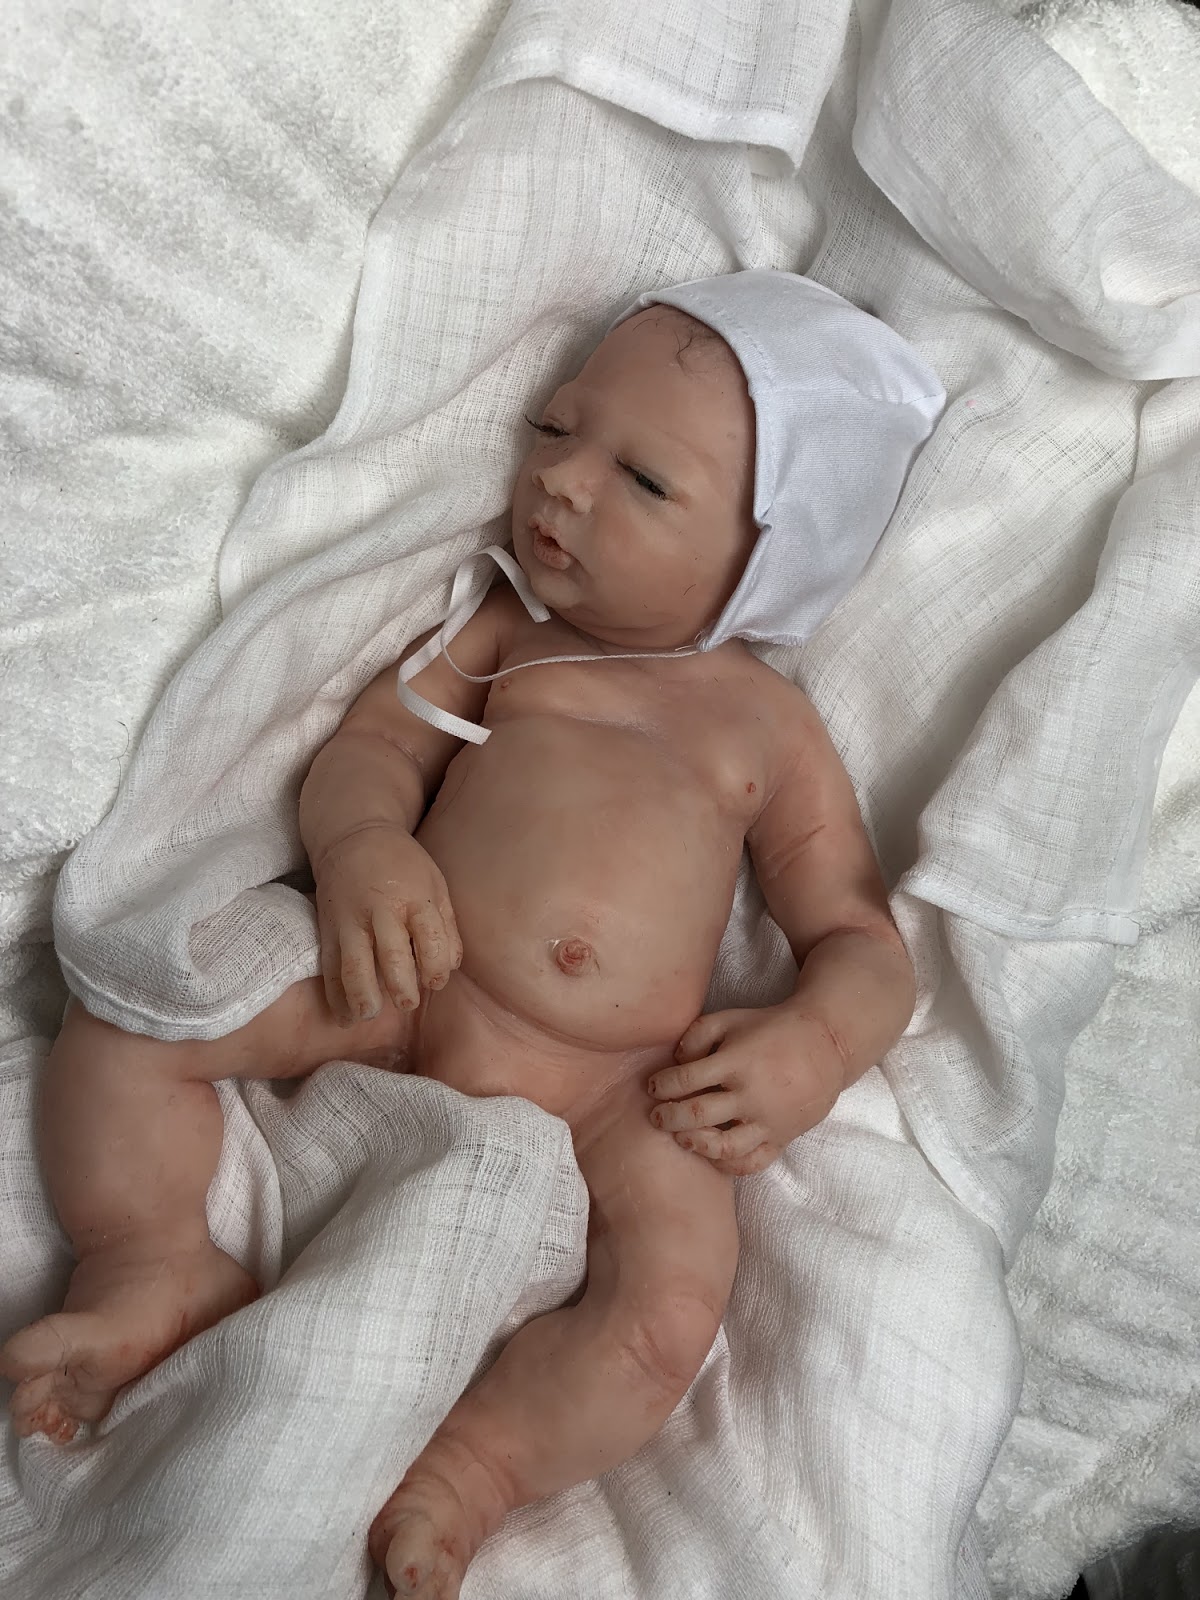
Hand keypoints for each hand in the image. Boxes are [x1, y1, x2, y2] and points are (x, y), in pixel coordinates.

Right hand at [313, 826, 461, 1020]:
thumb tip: (450, 967)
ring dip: (362, 995)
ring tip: (368, 1015)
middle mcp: (381, 910)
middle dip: (401, 987)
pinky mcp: (328, 929)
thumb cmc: (402, 864)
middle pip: (392, 956)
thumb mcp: (435, 883)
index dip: (436, 968)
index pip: (430, 940)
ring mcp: (351, 920)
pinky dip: (334, 995)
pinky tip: (343, 1016)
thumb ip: (446, 925)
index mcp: (415, 898)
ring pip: (354, 964)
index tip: (435, 981)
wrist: (352, 837)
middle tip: (407, 1003)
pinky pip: (329, 967)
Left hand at [645, 1005, 844, 1175]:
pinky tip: (712, 1155)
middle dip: (668, 1117)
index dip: (661, 1085)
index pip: (685, 1079)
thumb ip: (697, 1034)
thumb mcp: (731, 1018)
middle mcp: (751, 1094)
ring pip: (724, 1147)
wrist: (826, 1045)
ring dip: (694, 1144)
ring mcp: (768, 1120)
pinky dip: (728, 1165)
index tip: (652, 1086)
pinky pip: (752, 1163)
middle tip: (656, 1116)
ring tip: (681, 1137)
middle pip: (698, 1115)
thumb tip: (676, 1062)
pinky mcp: (782, 1137)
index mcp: (736, 1061)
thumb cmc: (771, 1029)